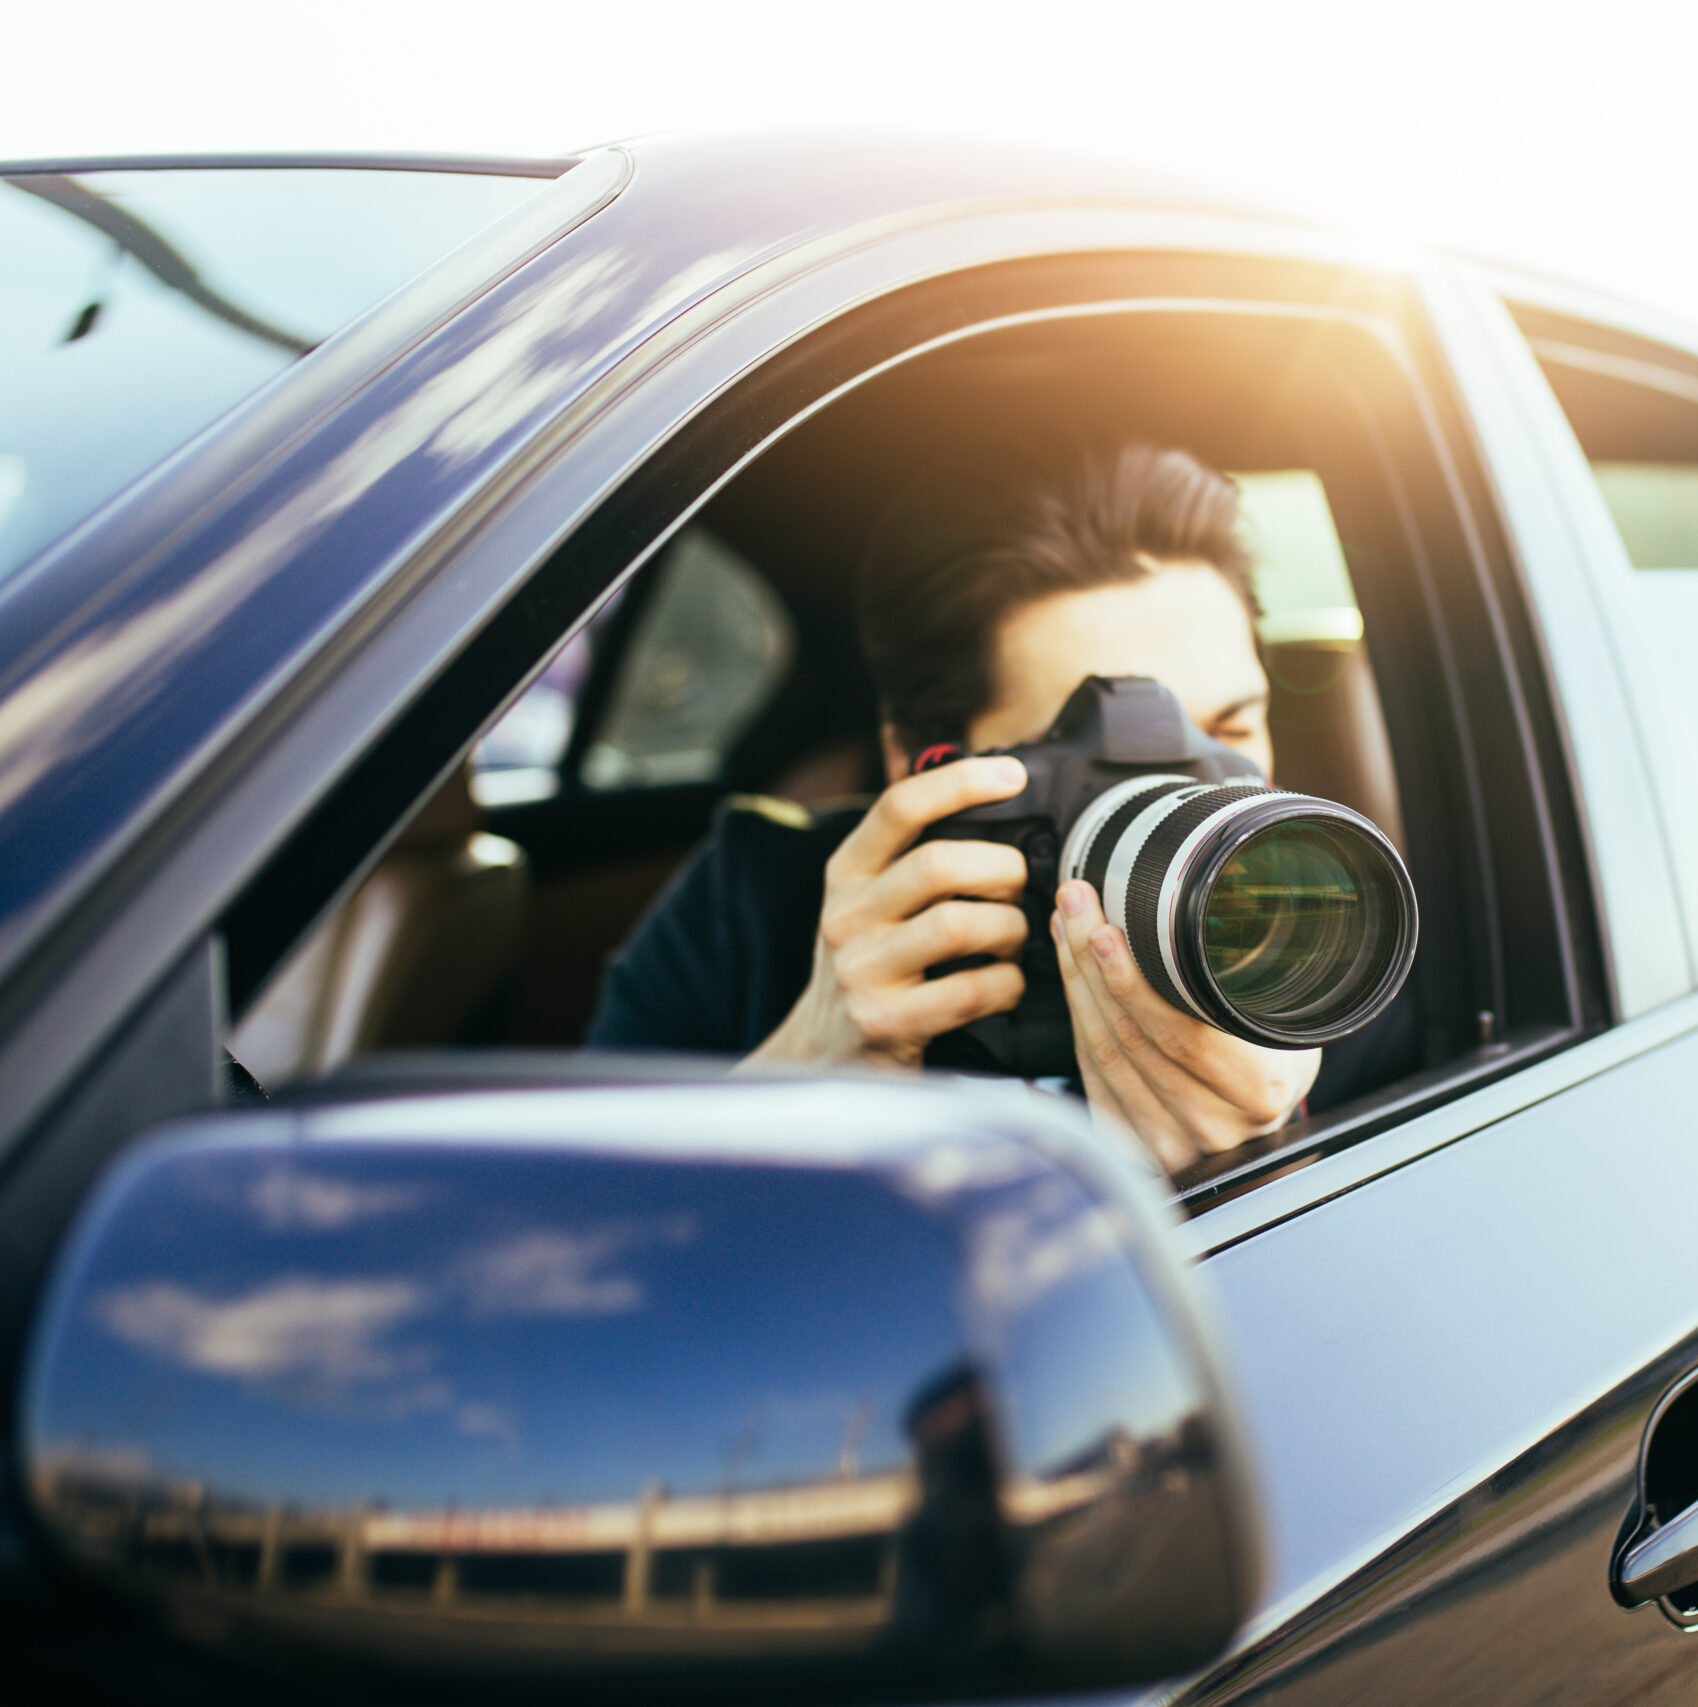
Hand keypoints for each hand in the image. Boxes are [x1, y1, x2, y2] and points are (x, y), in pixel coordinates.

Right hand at [748, 757, 1030, 1066]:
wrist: (822, 1054)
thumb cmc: (869, 966)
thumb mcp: (869, 904)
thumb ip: (912, 858)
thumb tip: (993, 803)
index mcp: (846, 873)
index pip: (899, 807)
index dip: (959, 781)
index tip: (1011, 776)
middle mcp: (845, 916)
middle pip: (940, 863)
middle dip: (1004, 870)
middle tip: (1022, 888)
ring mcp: (861, 971)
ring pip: (960, 924)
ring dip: (1011, 929)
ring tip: (1015, 939)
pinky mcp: (885, 1023)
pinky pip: (972, 990)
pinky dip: (1007, 984)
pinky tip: (1006, 985)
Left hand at [1051, 878, 1318, 1176]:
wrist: (1271, 1113)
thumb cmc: (1278, 1055)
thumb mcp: (1282, 1015)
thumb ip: (1237, 983)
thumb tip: (1181, 911)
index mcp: (1258, 1089)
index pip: (1180, 1034)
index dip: (1131, 982)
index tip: (1102, 930)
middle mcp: (1214, 1125)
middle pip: (1129, 1038)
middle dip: (1089, 963)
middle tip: (1075, 905)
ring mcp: (1173, 1143)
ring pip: (1102, 1054)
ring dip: (1076, 983)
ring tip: (1068, 926)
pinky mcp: (1135, 1146)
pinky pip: (1092, 1074)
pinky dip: (1078, 1018)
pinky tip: (1073, 976)